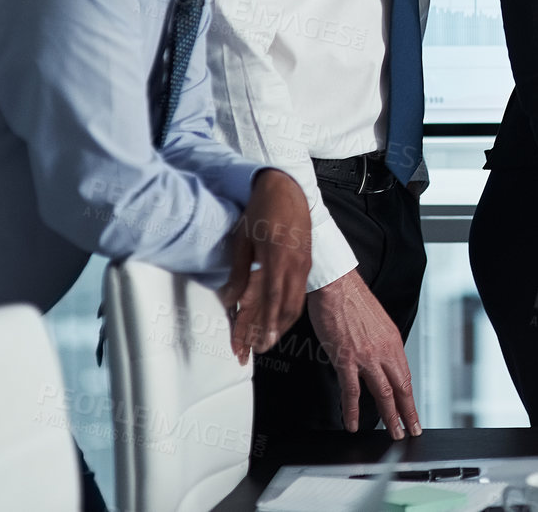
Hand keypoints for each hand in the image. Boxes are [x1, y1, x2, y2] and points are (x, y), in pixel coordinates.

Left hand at [218, 168, 310, 363]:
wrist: (286, 188)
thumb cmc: (260, 210)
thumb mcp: (242, 238)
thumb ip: (238, 270)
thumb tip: (230, 300)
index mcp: (276, 257)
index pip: (271, 299)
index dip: (263, 324)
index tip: (255, 343)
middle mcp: (294, 264)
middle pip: (287, 306)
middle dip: (273, 331)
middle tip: (259, 349)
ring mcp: (303, 263)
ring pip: (296, 301)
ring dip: (282, 323)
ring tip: (268, 340)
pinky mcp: (306, 260)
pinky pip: (299, 291)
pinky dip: (289, 309)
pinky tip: (279, 317)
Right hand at [307, 268, 422, 437]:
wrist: (336, 284)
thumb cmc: (352, 299)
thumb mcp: (376, 322)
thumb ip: (380, 343)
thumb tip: (380, 360)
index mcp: (392, 340)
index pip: (405, 376)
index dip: (410, 398)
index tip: (412, 413)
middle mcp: (384, 350)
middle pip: (401, 389)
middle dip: (407, 413)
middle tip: (410, 430)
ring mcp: (366, 356)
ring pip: (383, 393)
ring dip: (389, 417)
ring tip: (392, 432)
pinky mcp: (346, 358)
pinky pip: (351, 391)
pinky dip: (352, 411)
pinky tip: (352, 423)